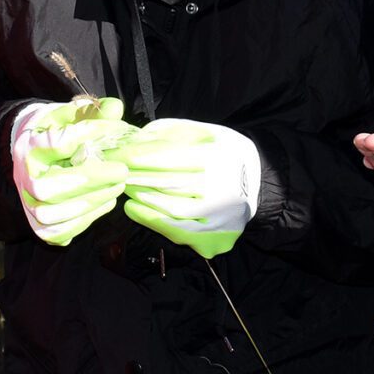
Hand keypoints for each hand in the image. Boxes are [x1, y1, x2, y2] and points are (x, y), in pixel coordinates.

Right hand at [12, 97, 134, 245]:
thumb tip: (116, 108)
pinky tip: (105, 202)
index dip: (90, 136)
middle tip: (122, 171)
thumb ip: (94, 111)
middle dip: (91, 180)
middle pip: (51, 189)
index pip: (58, 143)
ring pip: (56, 214)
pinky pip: (63, 232)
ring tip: (118, 186)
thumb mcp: (72, 116)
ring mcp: (29, 206)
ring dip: (93, 200)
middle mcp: (22, 179)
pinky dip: (87, 219)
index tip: (115, 131)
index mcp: (28, 148)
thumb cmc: (57, 133)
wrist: (34, 157)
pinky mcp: (40, 228)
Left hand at [118, 118, 259, 257]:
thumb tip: (135, 140)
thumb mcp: (206, 132)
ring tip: (124, 186)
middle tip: (116, 171)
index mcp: (224, 159)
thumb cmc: (225, 154)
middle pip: (169, 184)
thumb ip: (172, 133)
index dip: (139, 155)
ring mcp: (221, 221)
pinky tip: (133, 208)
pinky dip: (152, 219)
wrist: (257, 185)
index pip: (172, 157)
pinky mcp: (215, 240)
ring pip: (171, 210)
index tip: (118, 153)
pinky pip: (176, 232)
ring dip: (142, 198)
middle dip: (136, 176)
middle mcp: (226, 192)